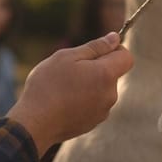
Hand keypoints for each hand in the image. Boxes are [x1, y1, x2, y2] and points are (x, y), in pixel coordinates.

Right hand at [8, 32, 132, 156]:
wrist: (35, 123)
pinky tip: (64, 101)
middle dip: (97, 67)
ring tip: (64, 86)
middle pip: (112, 73)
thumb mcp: (67, 56)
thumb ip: (95, 47)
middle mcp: (110, 95)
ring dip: (89, 83)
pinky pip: (94, 103)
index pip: (126, 57)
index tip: (96, 50)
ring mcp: (102, 112)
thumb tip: (115, 38)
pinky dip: (84, 99)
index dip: (115, 50)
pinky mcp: (93, 123)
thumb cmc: (49, 85)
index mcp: (106, 75)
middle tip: (71, 68)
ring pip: (102, 89)